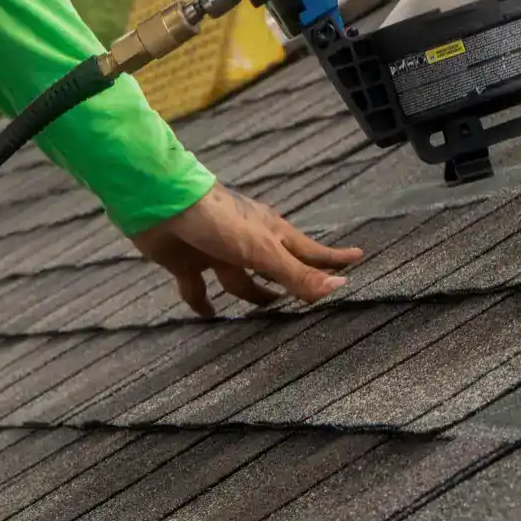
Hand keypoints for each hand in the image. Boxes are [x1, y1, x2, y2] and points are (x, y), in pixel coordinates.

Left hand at [131, 183, 362, 316]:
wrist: (162, 204)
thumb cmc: (218, 221)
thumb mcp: (262, 251)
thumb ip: (297, 274)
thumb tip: (339, 289)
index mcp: (271, 234)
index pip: (310, 252)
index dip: (332, 260)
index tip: (357, 259)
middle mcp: (247, 243)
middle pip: (277, 269)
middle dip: (291, 283)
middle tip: (307, 299)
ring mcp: (218, 252)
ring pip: (240, 281)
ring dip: (250, 296)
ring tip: (259, 315)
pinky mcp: (188, 261)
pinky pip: (197, 288)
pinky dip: (202, 302)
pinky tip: (208, 315)